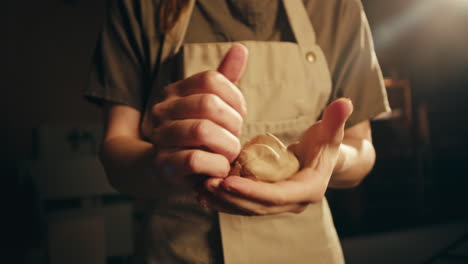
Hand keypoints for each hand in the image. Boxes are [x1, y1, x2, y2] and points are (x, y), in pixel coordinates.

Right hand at [149, 44, 248, 186]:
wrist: (163, 169)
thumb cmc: (195, 136)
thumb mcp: (209, 105)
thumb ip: (224, 78)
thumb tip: (241, 48)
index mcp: (175, 91)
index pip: (211, 79)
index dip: (235, 98)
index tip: (239, 115)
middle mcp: (163, 110)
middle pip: (209, 104)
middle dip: (233, 124)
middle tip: (235, 138)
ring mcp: (160, 137)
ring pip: (202, 131)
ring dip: (227, 146)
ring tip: (229, 155)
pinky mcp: (163, 165)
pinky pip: (195, 159)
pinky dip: (216, 165)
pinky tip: (219, 168)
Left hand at [198, 98, 352, 214]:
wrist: (321, 160)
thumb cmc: (323, 144)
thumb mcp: (329, 132)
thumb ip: (335, 119)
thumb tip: (345, 102)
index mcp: (308, 189)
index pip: (276, 195)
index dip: (251, 190)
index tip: (227, 180)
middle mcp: (292, 203)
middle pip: (257, 206)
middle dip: (231, 197)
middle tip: (205, 182)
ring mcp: (278, 205)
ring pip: (247, 209)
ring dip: (223, 201)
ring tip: (199, 186)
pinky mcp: (266, 201)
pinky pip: (243, 204)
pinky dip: (224, 200)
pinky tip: (203, 191)